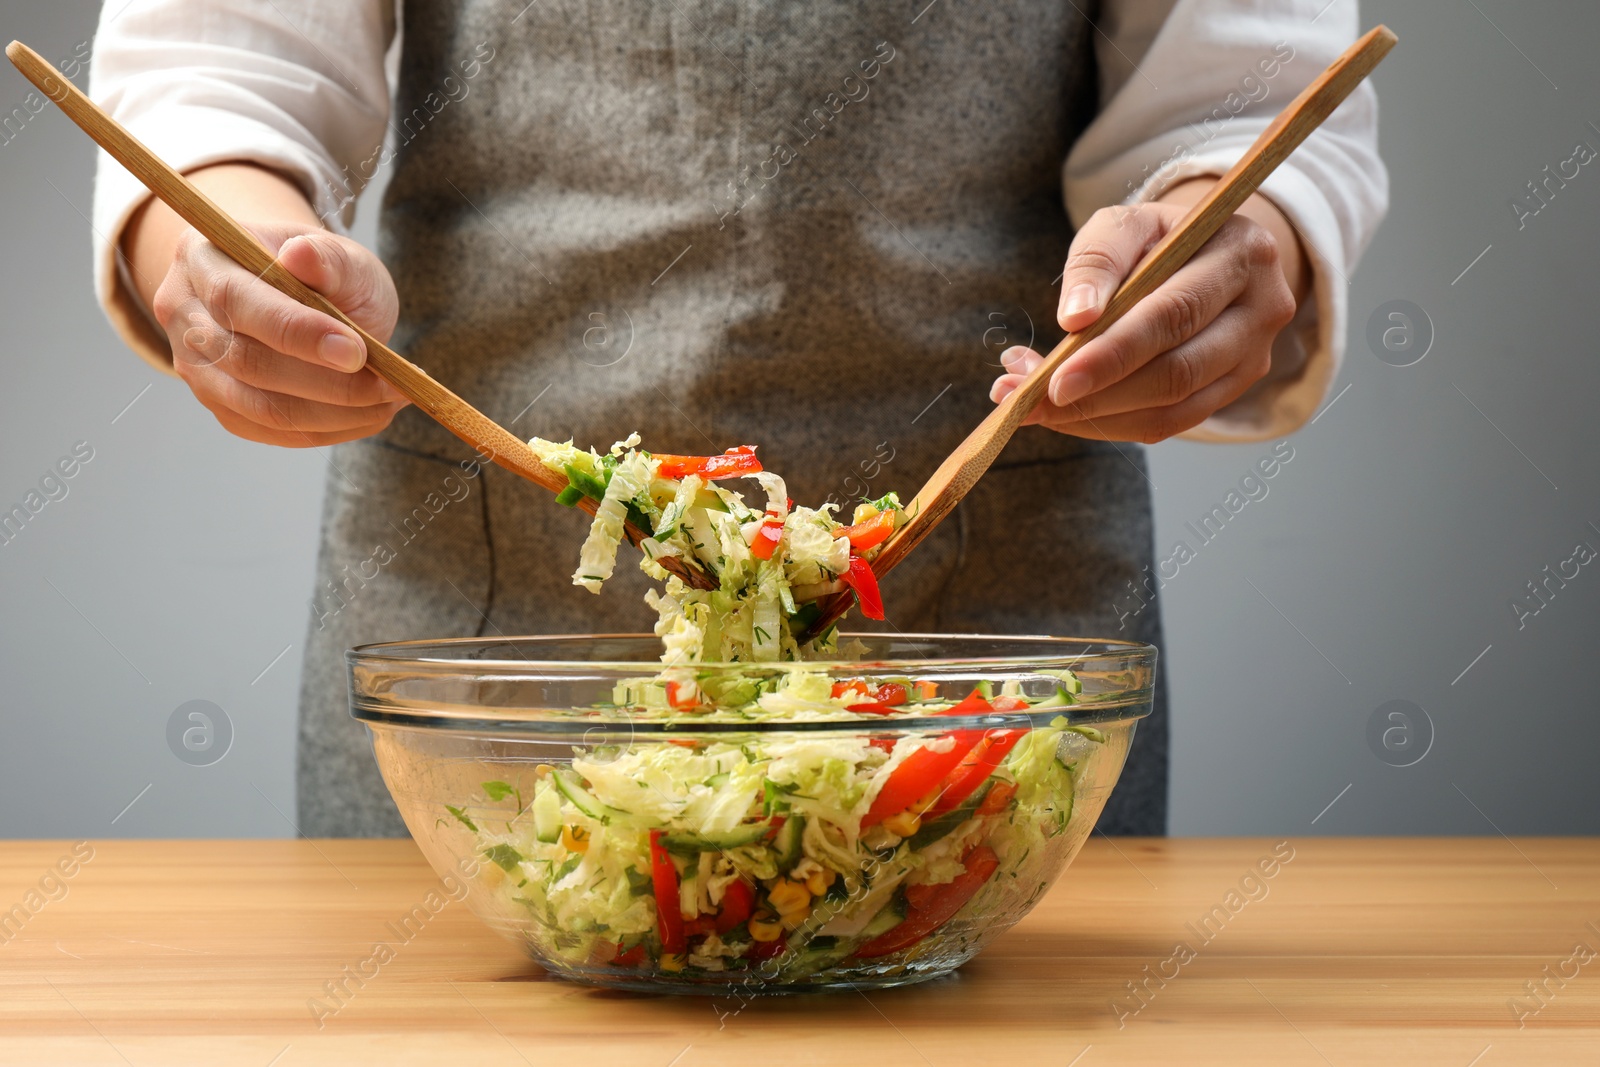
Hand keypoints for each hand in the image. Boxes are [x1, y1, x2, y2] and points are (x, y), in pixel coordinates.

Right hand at [151, 224, 405, 446]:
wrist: (305, 296)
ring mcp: (195, 366)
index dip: (297, 332)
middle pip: (246, 362)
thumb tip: (301, 255)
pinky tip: (370, 415)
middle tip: (390, 386)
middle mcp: (185, 314)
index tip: (357, 352)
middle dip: (327, 382)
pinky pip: (272, 431)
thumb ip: (326, 256)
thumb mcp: (337, 253)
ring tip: (389, 402)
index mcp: (202, 258)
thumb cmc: (324, 272)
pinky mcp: (221, 405)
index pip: (237, 301)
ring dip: (334, 414)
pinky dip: (328, 430)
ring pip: (260, 408)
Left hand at [990, 184, 1303, 442]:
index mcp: (1242, 253)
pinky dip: (1112, 424)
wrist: (1205, 255)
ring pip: (1173, 408)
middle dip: (1097, 394)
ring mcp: (1254, 357)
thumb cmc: (1158, 238)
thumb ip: (1096, 260)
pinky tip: (1068, 412)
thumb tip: (1076, 319)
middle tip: (1031, 403)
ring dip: (1096, 416)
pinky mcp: (1232, 390)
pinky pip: (1169, 423)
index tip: (1055, 380)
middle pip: (1177, 371)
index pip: (1174, 314)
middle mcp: (1262, 309)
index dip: (1113, 353)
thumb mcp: (1124, 224)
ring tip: (1034, 406)